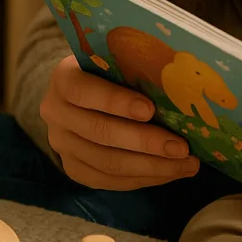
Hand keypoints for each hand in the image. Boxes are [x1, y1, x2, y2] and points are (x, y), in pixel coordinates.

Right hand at [40, 55, 199, 189]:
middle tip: (182, 148)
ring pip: (107, 163)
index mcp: (63, 78)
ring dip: (151, 167)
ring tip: (186, 165)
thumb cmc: (109, 71)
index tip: (150, 110)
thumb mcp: (115, 61)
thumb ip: (134, 70)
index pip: (84, 91)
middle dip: (146, 143)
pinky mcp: (72, 167)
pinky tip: (169, 174)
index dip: (116, 102)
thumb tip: (182, 88)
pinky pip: (108, 180)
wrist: (82, 94)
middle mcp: (55, 112)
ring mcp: (62, 144)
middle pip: (100, 133)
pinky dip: (142, 179)